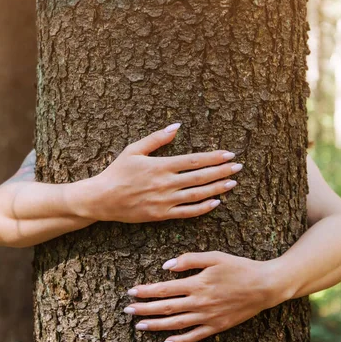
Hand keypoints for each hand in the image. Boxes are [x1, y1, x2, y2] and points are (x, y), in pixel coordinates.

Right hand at [90, 124, 242, 222]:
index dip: (213, 157)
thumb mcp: (134, 149)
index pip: (194, 161)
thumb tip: (176, 126)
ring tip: (232, 183)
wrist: (102, 199)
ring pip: (198, 195)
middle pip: (200, 177)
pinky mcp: (162, 215)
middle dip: (221, 171)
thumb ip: (157, 138)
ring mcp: (165, 201)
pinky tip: (216, 203)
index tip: (229, 154)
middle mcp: (166, 183)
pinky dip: (203, 208)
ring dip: (217, 188)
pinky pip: (187, 212)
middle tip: (238, 167)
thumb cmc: (117, 172)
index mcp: (161, 166)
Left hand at [123, 251, 281, 341]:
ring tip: (139, 325)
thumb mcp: (215, 256)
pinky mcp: (217, 326)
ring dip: (156, 325)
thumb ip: (189, 259)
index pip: (164, 289)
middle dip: (144, 309)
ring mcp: (208, 317)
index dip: (146, 291)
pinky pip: (194, 336)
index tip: (131, 291)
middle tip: (127, 310)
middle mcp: (199, 303)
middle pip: (166, 308)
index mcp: (197, 284)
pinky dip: (179, 341)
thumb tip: (166, 265)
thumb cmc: (240, 267)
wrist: (265, 286)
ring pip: (176, 324)